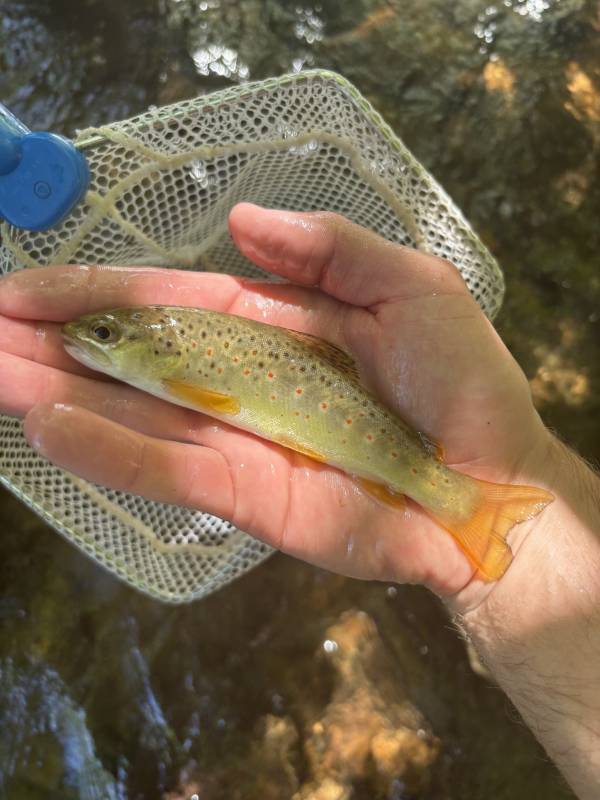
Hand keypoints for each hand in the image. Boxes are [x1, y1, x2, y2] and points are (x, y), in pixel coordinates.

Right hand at [0, 203, 551, 600]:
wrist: (495, 485)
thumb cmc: (463, 383)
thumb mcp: (410, 285)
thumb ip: (330, 247)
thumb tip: (244, 219)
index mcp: (276, 325)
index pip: (171, 303)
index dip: (101, 294)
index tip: (29, 290)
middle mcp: (245, 381)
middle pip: (135, 357)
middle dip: (58, 342)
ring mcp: (241, 440)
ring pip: (135, 413)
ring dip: (59, 392)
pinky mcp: (248, 496)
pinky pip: (169, 470)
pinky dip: (110, 451)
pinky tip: (49, 425)